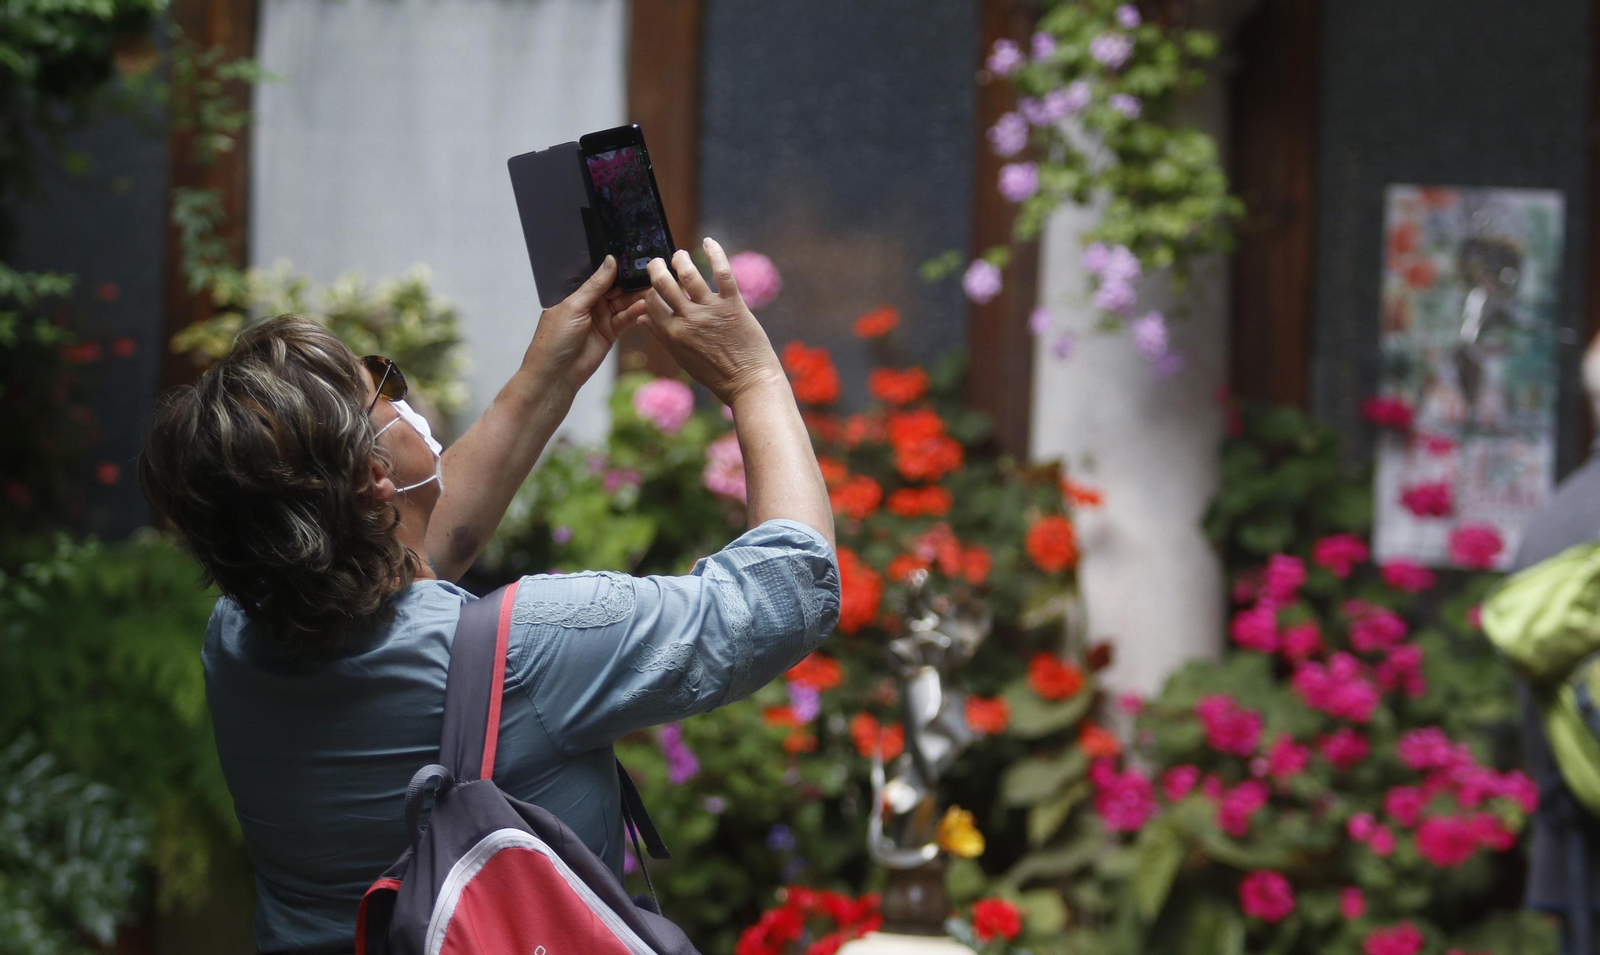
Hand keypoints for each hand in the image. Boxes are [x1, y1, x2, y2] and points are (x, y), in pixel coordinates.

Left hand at [525, 256, 648, 393]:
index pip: (600, 276)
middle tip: (649, 273)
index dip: (616, 268)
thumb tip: (611, 261)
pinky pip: (626, 319)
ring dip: (636, 297)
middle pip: (615, 288)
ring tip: (652, 289)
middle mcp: (590, 303)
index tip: (634, 258)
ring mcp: (601, 317)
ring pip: (623, 303)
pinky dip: (635, 313)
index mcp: (576, 292)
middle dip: (630, 282)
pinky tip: (645, 306)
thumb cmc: (555, 338)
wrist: (557, 374)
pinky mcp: (611, 332)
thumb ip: (595, 285)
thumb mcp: (574, 306)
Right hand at [641, 238, 784, 406]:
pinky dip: (715, 253)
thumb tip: (641, 317)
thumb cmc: (715, 373)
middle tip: (658, 262)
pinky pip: (722, 273)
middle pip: (663, 285)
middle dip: (657, 268)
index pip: (650, 302)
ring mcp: (711, 311)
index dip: (648, 289)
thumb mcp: (682, 357)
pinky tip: (709, 242)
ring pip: (689, 275)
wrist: (749, 382)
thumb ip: (661, 335)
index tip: (651, 283)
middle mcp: (689, 320)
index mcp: (673, 334)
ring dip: (681, 259)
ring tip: (680, 255)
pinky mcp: (733, 305)